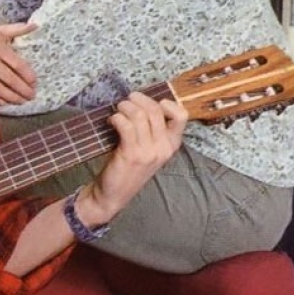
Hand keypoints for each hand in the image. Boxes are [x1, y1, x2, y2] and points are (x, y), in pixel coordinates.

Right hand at [0, 21, 37, 104]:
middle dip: (23, 89)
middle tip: (32, 95)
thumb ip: (17, 30)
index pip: (18, 65)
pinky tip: (5, 102)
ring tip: (22, 101)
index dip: (28, 75)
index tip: (35, 82)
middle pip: (11, 79)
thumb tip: (36, 25)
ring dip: (12, 97)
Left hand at [79, 92, 187, 226]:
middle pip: (156, 110)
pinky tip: (112, 121)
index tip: (152, 102)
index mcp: (171, 145)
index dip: (168, 103)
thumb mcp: (148, 149)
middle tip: (126, 101)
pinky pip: (126, 125)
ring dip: (125, 107)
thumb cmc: (129, 168)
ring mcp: (149, 151)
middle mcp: (164, 148)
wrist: (114, 194)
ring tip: (118, 110)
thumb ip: (152, 130)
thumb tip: (141, 102)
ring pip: (140, 115)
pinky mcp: (132, 154)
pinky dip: (117, 118)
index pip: (182, 116)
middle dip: (138, 100)